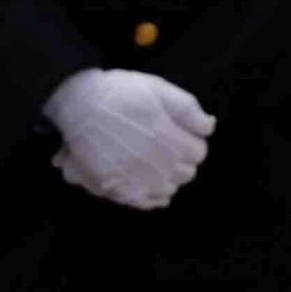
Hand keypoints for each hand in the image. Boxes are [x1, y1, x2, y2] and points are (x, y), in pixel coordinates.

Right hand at [43, 69, 215, 209]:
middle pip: (186, 173)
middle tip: (170, 149)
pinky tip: (151, 185)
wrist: (81, 105)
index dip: (193, 143)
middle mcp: (153, 161)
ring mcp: (134, 178)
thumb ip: (188, 109)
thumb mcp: (159, 88)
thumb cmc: (121, 93)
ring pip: (168, 189)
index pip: (198, 153)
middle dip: (183, 161)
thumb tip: (209, 126)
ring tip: (158, 164)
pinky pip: (145, 202)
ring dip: (169, 178)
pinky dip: (154, 197)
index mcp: (166, 136)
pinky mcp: (116, 188)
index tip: (183, 136)